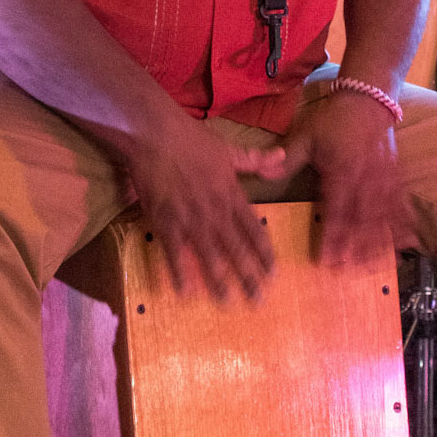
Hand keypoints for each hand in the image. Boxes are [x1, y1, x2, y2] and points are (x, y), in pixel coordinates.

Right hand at [124, 114, 289, 302]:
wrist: (154, 134)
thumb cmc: (190, 138)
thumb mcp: (228, 148)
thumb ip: (254, 159)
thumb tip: (282, 157)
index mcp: (232, 193)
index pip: (254, 230)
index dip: (264, 253)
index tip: (272, 273)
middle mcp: (216, 210)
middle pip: (236, 249)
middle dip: (248, 276)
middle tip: (258, 300)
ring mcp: (191, 218)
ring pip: (209, 256)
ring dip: (218, 281)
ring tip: (227, 302)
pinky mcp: (166, 221)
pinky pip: (175, 253)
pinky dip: (180, 272)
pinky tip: (185, 292)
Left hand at [279, 89, 410, 266]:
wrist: (368, 98)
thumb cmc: (333, 118)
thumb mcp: (306, 134)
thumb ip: (287, 157)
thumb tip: (262, 173)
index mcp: (342, 171)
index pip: (337, 210)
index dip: (333, 237)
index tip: (328, 259)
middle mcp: (366, 178)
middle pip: (362, 220)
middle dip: (356, 248)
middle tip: (349, 271)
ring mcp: (384, 178)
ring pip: (384, 217)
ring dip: (379, 243)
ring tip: (374, 266)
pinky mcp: (396, 176)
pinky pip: (402, 204)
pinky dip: (404, 225)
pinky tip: (406, 244)